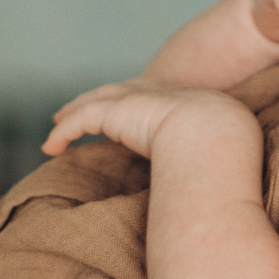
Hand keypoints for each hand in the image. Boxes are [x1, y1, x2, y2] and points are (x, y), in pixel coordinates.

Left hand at [44, 79, 244, 158]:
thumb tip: (218, 186)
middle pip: (119, 92)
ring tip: (57, 126)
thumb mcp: (225, 146)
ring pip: (96, 101)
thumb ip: (212, 155)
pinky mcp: (117, 111)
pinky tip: (51, 147)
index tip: (122, 113)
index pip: (152, 97)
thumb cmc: (227, 148)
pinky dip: (64, 132)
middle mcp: (159, 92)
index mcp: (187, 99)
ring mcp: (138, 97)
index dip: (133, 103)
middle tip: (78, 111)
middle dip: (98, 99)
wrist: (214, 134)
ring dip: (75, 112)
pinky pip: (82, 119)